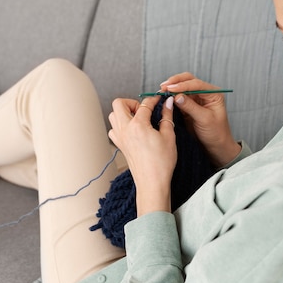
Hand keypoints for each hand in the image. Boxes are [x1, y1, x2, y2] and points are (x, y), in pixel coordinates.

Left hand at [108, 95, 176, 215]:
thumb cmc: (161, 163)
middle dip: (132, 102)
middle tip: (144, 109)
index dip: (154, 100)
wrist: (152, 183)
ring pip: (113, 115)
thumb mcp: (169, 136)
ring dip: (124, 112)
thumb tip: (168, 104)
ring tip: (138, 118)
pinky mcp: (120, 146)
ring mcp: (120, 138)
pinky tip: (132, 130)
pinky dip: (120, 125)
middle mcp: (125, 129)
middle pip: (119, 103)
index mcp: (138, 125)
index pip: (144, 104)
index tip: (160, 100)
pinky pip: (113, 129)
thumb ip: (167, 116)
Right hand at [160, 73, 240, 166]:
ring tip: (162, 91)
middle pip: (188, 80)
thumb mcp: (204, 120)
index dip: (182, 85)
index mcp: (213, 94)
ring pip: (182, 87)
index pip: (196, 84)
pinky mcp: (189, 106)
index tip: (170, 88)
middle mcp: (205, 93)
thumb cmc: (216, 134)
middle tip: (164, 87)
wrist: (216, 147)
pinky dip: (171, 97)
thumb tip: (177, 96)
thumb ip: (191, 107)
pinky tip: (164, 98)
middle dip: (175, 82)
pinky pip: (178, 98)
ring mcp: (196, 99)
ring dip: (172, 88)